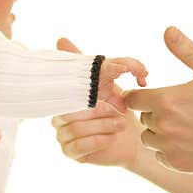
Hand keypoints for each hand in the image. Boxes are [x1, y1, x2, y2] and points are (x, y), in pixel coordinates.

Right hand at [52, 38, 142, 167]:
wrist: (132, 141)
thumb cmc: (118, 112)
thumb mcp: (107, 84)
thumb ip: (92, 64)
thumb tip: (62, 39)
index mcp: (65, 99)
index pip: (66, 92)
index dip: (87, 93)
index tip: (112, 93)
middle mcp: (60, 117)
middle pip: (70, 112)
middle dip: (100, 111)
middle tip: (121, 111)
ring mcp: (63, 136)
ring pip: (75, 129)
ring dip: (103, 125)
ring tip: (121, 124)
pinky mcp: (70, 152)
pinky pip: (79, 146)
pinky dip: (99, 140)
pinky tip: (112, 137)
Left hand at [124, 27, 192, 172]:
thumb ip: (187, 51)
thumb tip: (168, 30)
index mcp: (166, 100)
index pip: (131, 98)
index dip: (142, 94)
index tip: (156, 92)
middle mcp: (162, 126)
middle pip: (142, 116)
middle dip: (156, 110)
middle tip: (184, 107)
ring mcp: (168, 147)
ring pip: (149, 136)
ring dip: (160, 130)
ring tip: (187, 124)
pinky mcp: (175, 164)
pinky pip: (160, 154)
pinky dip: (170, 148)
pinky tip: (191, 141)